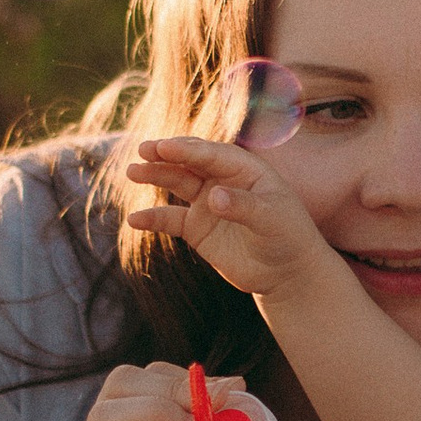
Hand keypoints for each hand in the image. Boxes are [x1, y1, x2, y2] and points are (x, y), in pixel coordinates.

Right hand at [124, 134, 335, 304]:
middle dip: (166, 155)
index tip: (164, 147)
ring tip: (133, 172)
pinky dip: (153, 218)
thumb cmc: (288, 238)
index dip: (188, 150)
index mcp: (245, 169)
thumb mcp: (272, 219)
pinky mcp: (197, 228)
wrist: (286, 273)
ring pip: (177, 183)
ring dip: (155, 176)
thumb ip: (244, 206)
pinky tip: (134, 220)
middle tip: (143, 151)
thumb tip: (213, 197)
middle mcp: (223, 180)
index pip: (212, 154)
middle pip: (190, 162)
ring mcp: (208, 202)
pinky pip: (170, 219)